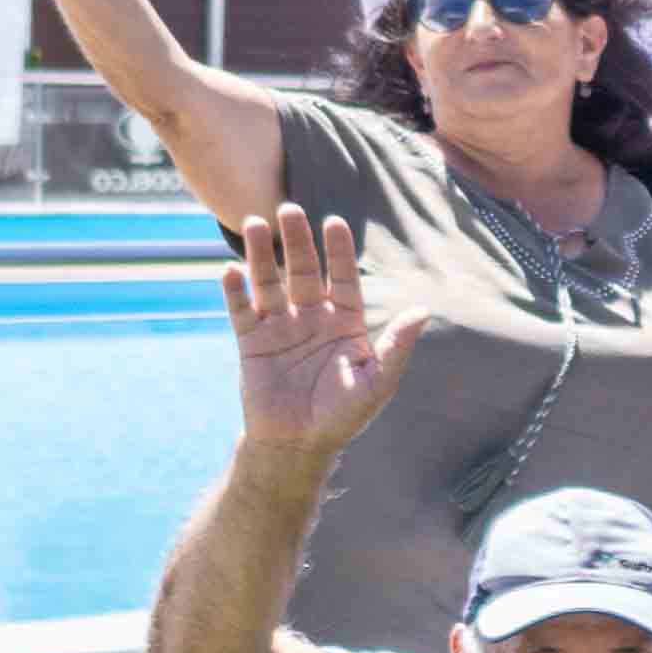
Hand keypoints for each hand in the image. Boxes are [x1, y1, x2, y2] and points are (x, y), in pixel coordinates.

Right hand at [218, 206, 431, 460]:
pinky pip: (242, 311)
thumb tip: (422, 311)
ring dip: (261, 254)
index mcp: (345, 322)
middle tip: (289, 208)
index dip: (338, 251)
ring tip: (254, 222)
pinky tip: (229, 269)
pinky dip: (235, 291)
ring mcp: (280, 327)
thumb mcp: (377, 381)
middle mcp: (312, 317)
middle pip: (303, 271)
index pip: (342, 278)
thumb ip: (397, 345)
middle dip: (297, 241)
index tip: (334, 223)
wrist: (300, 444)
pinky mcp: (252, 343)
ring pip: (269, 282)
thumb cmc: (344, 414)